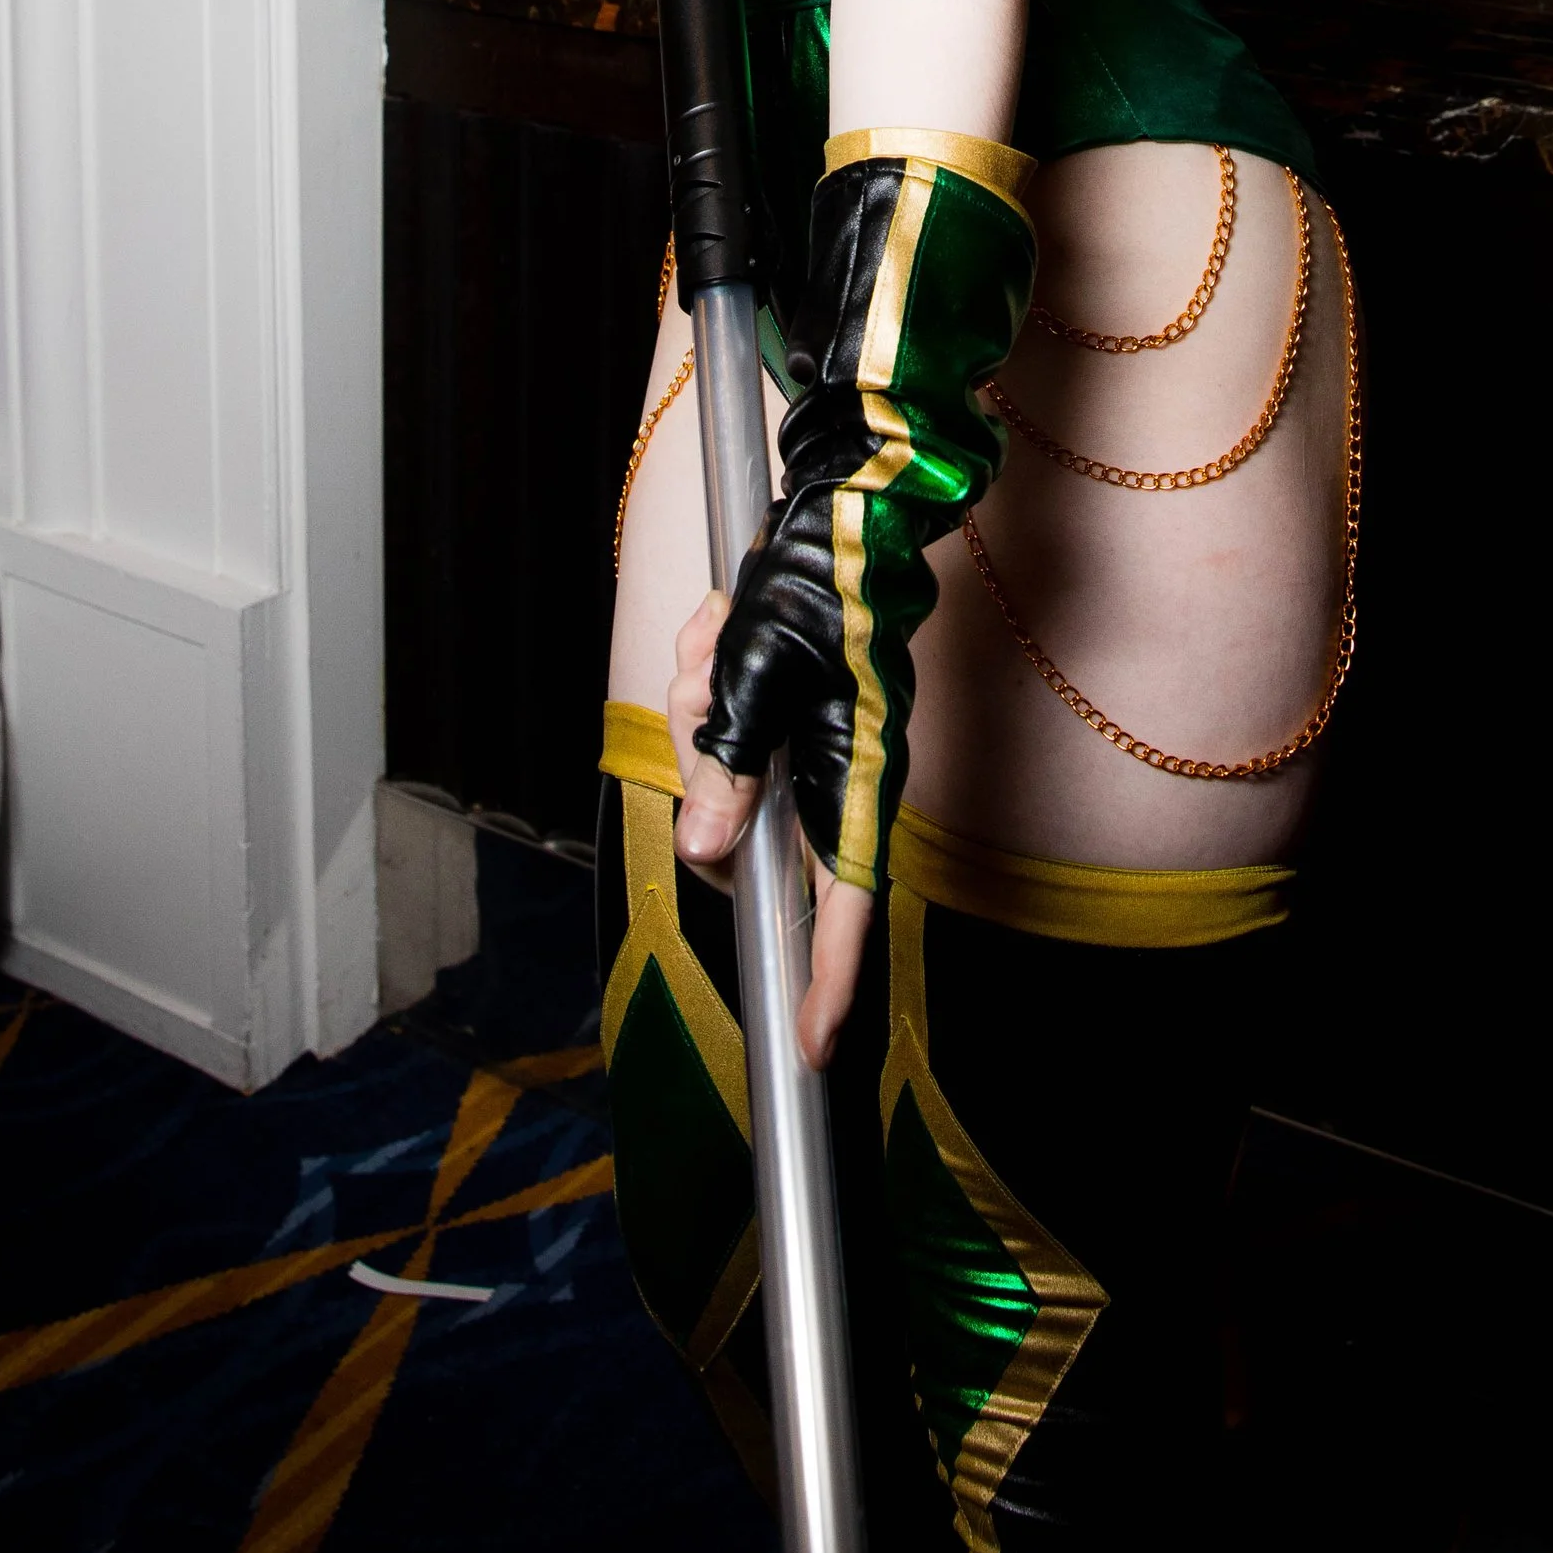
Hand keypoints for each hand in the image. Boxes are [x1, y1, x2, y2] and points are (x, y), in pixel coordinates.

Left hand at [669, 590, 874, 1069]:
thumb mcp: (759, 675)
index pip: (846, 901)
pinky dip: (705, 680)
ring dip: (698, 705)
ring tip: (712, 635)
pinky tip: (716, 627)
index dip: (831, 979)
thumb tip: (707, 854)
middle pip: (747, 825)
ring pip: (722, 769)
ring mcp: (811, 742)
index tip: (811, 1048)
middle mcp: (837, 770)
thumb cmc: (819, 584)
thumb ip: (732, 769)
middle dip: (702, 763)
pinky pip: (723, 726)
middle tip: (699, 689)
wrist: (845, 505)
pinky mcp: (787, 712)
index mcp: (855, 774)